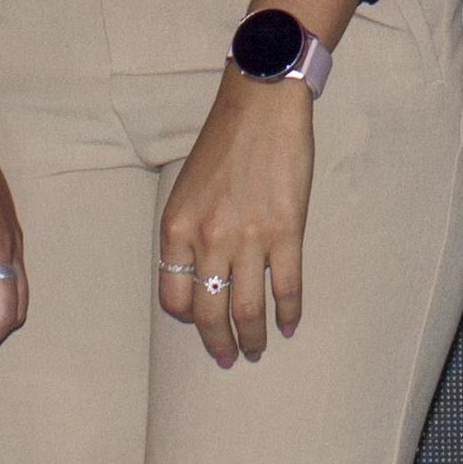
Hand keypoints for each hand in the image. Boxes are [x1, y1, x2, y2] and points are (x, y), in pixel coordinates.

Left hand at [159, 65, 315, 367]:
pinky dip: (288, 313)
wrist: (261, 104)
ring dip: (253, 339)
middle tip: (227, 359)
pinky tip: (289, 325)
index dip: (187, 318)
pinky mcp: (286, 232)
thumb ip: (187, 233)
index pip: (173, 298)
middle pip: (209, 314)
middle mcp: (208, 238)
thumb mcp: (186, 188)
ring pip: (247, 310)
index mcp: (177, 227)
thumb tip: (198, 277)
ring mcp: (249, 238)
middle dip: (218, 344)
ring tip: (257, 350)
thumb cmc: (223, 141)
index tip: (199, 322)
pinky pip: (286, 288)